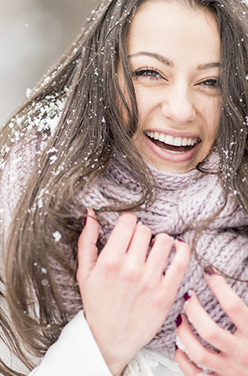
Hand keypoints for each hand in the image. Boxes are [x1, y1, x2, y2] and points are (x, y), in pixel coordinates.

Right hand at [77, 210, 190, 375]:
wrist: (108, 340)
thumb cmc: (96, 305)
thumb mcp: (84, 273)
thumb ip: (87, 241)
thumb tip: (91, 214)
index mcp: (110, 262)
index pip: (128, 222)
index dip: (128, 223)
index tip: (127, 230)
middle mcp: (131, 270)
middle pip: (145, 230)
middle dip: (141, 234)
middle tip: (137, 246)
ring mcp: (150, 282)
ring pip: (165, 241)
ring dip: (159, 241)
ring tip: (153, 250)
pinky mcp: (166, 294)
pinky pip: (181, 261)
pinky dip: (182, 249)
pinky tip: (176, 248)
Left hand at [175, 266, 247, 375]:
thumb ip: (245, 308)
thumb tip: (235, 276)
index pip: (233, 307)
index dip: (219, 286)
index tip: (208, 271)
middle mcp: (241, 353)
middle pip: (210, 331)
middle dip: (194, 310)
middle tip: (188, 296)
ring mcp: (229, 370)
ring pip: (198, 353)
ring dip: (184, 333)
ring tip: (179, 318)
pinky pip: (194, 374)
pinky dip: (182, 359)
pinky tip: (180, 345)